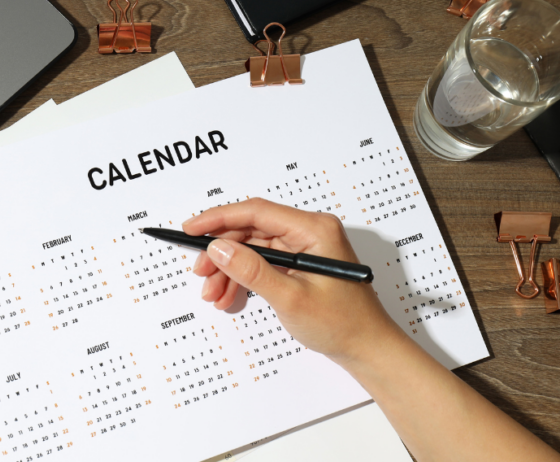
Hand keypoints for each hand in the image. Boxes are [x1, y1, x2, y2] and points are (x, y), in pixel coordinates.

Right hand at [183, 198, 401, 362]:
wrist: (367, 348)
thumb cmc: (344, 323)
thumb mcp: (291, 298)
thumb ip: (253, 271)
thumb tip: (220, 248)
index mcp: (314, 229)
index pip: (257, 212)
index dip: (219, 218)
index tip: (192, 229)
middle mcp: (309, 232)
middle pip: (251, 230)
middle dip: (222, 252)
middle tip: (200, 272)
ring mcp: (304, 248)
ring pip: (253, 248)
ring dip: (229, 269)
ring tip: (213, 293)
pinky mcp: (299, 264)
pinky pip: (262, 262)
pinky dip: (243, 278)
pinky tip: (229, 295)